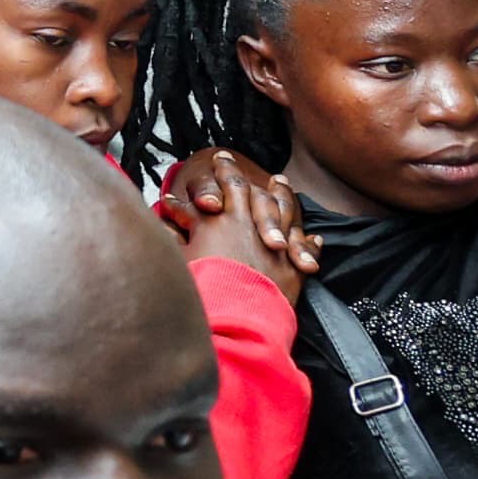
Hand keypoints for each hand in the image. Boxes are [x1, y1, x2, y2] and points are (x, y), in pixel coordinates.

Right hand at [159, 148, 316, 302]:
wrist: (234, 321)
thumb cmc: (201, 289)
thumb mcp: (176, 258)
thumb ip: (171, 235)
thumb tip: (164, 217)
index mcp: (219, 221)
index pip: (217, 187)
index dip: (217, 171)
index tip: (217, 157)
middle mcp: (249, 226)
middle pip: (248, 191)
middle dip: (240, 174)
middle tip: (236, 159)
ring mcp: (274, 245)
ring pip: (282, 211)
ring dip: (281, 195)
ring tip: (281, 182)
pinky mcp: (291, 270)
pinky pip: (304, 249)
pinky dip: (307, 242)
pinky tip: (313, 237)